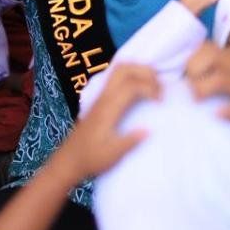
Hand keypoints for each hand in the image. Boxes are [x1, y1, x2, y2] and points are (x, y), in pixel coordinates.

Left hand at [57, 63, 159, 179]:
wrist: (68, 160)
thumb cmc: (90, 159)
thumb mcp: (112, 154)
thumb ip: (130, 141)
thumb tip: (150, 129)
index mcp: (108, 109)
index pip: (131, 86)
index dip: (150, 88)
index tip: (160, 102)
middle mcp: (104, 97)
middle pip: (124, 68)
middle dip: (146, 71)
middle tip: (160, 88)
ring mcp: (101, 96)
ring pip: (119, 69)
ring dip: (139, 71)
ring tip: (153, 86)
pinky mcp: (100, 100)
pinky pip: (116, 78)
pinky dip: (132, 76)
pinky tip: (141, 89)